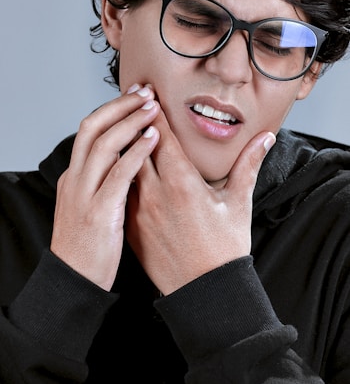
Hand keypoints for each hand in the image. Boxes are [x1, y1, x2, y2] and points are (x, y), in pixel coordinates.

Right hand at [50, 84, 159, 289]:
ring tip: (153, 108)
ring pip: (103, 144)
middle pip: (92, 127)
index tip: (135, 95)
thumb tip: (125, 162)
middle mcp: (75, 179)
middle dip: (120, 105)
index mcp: (73, 177)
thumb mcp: (86, 207)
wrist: (73, 281)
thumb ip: (101, 183)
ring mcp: (84, 195)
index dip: (112, 109)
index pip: (89, 130)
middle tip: (146, 91)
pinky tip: (152, 140)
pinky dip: (135, 152)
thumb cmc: (87, 247)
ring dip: (130, 122)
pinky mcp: (99, 212)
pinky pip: (118, 174)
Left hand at [126, 108, 274, 293]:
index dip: (153, 111)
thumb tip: (264, 139)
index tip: (147, 92)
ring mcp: (138, 211)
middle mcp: (155, 193)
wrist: (205, 291)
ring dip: (124, 146)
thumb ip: (248, 165)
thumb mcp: (238, 203)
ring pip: (123, 167)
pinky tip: (119, 165)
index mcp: (182, 183)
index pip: (160, 136)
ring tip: (122, 128)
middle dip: (133, 121)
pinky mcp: (130, 227)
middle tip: (131, 100)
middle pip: (136, 146)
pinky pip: (120, 192)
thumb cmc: (224, 249)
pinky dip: (119, 175)